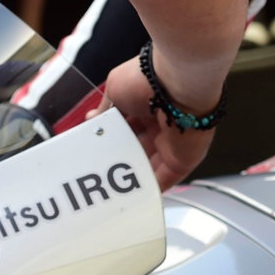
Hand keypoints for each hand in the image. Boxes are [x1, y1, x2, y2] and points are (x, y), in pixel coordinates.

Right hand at [93, 57, 217, 189]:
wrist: (177, 85)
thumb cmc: (147, 79)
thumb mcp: (115, 88)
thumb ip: (105, 109)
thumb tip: (92, 120)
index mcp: (147, 104)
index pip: (127, 126)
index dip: (111, 137)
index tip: (95, 147)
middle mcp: (160, 124)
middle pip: (136, 149)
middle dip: (119, 159)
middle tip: (98, 170)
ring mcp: (172, 144)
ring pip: (148, 167)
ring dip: (131, 177)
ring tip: (107, 187)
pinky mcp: (182, 161)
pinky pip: (164, 180)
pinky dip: (148, 189)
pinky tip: (130, 194)